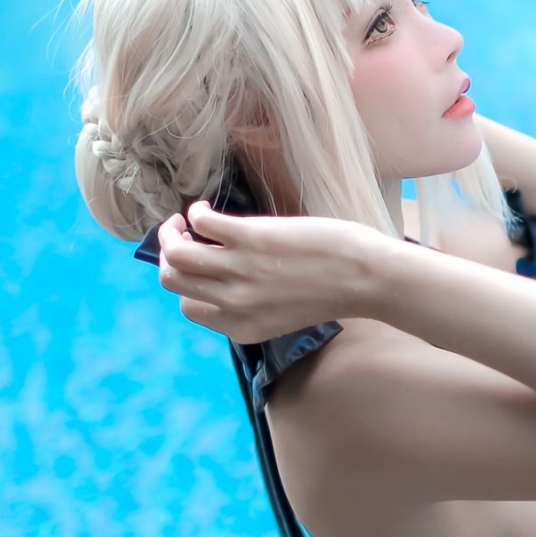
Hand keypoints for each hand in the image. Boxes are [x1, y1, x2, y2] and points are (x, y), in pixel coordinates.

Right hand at [155, 201, 381, 342]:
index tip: (195, 265)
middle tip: (179, 237)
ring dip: (170, 233)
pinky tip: (206, 208)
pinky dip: (197, 212)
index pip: (189, 308)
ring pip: (177, 255)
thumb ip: (249, 305)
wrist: (367, 278)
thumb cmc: (332, 291)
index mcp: (241, 328)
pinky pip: (203, 223)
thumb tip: (219, 277)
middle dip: (168, 256)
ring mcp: (241, 272)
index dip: (187, 284)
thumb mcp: (281, 314)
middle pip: (173, 281)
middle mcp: (235, 305)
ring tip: (183, 221)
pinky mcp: (251, 240)